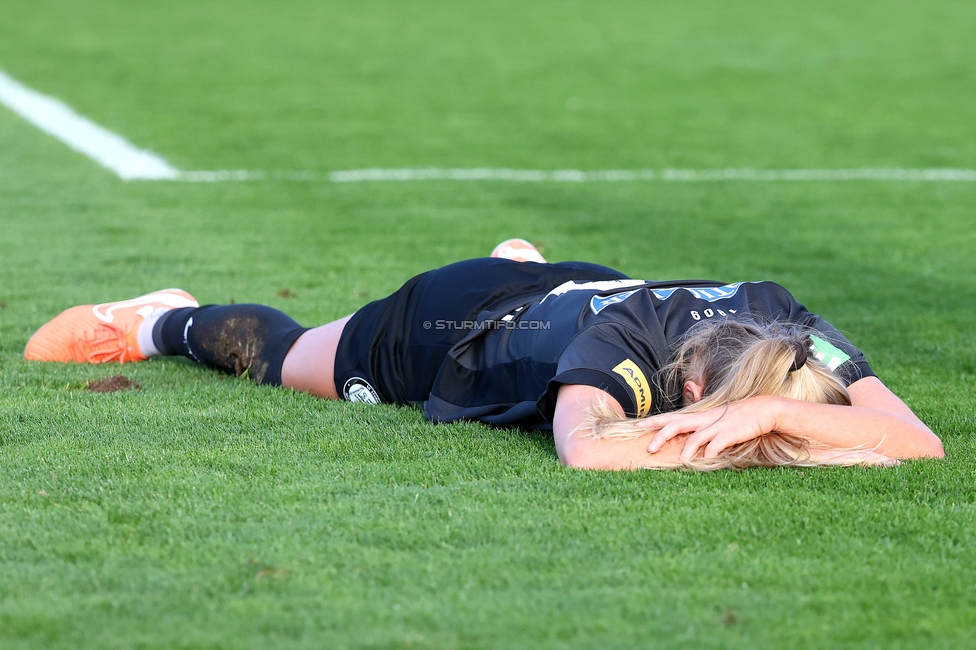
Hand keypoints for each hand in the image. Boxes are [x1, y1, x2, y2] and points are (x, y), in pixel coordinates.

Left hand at [638, 396, 782, 460]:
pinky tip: (706, 459)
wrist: (762, 410)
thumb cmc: (735, 417)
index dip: (655, 421)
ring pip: (696, 436)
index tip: (637, 426)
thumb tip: (686, 440)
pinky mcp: (731, 433)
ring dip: (687, 449)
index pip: (672, 417)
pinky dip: (710, 451)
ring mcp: (717, 426)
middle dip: (661, 435)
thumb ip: (699, 426)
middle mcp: (704, 419)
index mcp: (699, 416)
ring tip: (679, 460)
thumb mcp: (714, 420)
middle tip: (649, 448)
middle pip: (677, 424)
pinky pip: (717, 443)